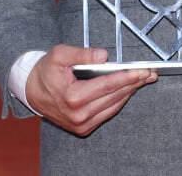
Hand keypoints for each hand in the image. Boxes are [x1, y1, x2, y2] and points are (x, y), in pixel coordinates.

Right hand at [25, 44, 156, 135]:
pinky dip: (119, 100)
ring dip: (129, 92)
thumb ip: (83, 54)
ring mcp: (81, 124)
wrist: (31, 90)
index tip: (143, 70)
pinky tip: (127, 90)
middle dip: (134, 83)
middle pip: (114, 96)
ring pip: (114, 106)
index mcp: (73, 97)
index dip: (128, 77)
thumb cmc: (45, 71)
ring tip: (143, 80)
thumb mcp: (60, 54)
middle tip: (150, 73)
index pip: (108, 85)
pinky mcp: (82, 128)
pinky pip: (107, 113)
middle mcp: (78, 114)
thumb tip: (104, 56)